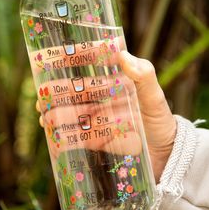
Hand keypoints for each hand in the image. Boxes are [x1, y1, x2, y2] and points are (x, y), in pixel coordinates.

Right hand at [36, 51, 175, 182]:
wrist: (166, 155)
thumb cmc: (162, 122)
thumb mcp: (155, 98)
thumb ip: (144, 76)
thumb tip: (122, 54)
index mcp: (116, 82)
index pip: (92, 65)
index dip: (74, 59)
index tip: (57, 56)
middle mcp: (104, 98)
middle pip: (76, 90)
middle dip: (58, 90)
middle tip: (43, 92)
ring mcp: (99, 118)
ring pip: (72, 111)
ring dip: (56, 112)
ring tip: (43, 114)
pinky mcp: (97, 138)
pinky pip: (77, 134)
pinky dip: (63, 133)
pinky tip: (51, 132)